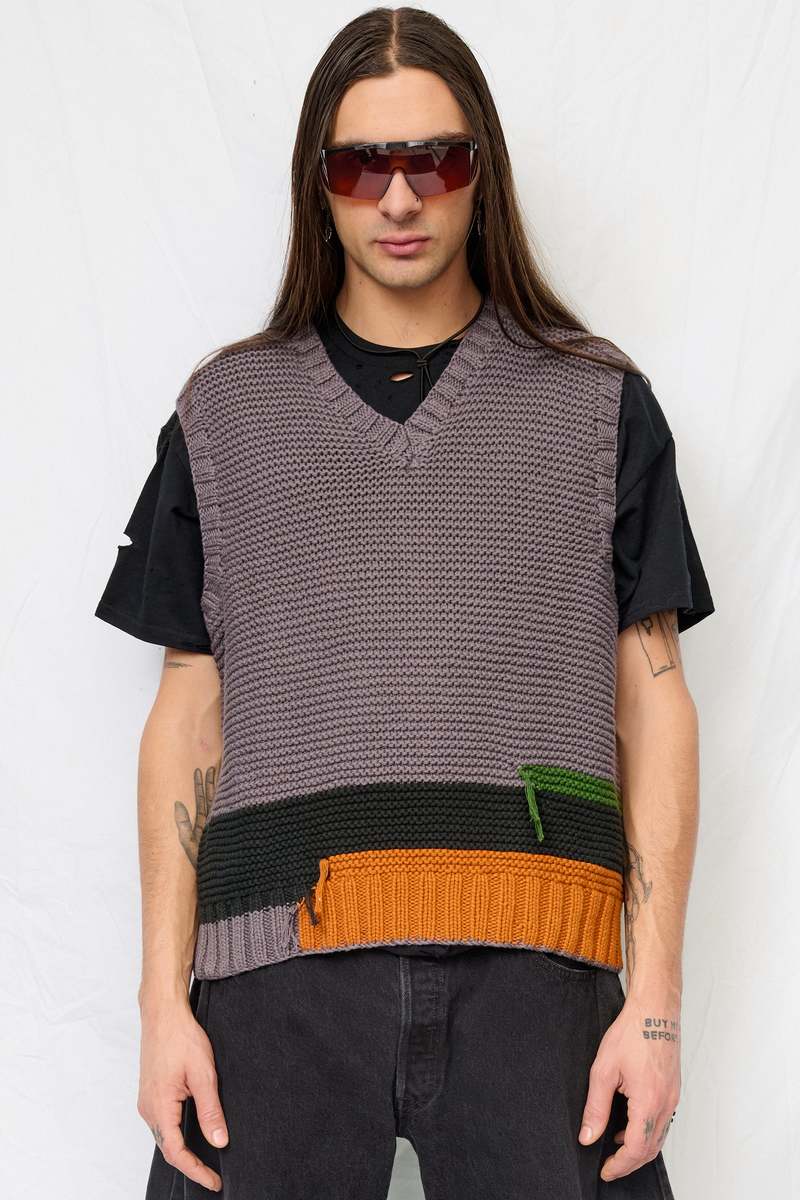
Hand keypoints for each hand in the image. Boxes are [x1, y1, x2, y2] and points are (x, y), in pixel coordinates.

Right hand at [138, 995, 228, 1192]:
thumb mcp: (203, 1075)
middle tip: (214, 1175)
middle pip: (169, 1149)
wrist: (163, 1013)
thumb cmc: (181, 1037)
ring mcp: (147, 1101)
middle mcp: (148, 1108)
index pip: (177, 1152)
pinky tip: (194, 1135)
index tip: (214, 1181)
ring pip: (166, 1136)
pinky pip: (163, 1123)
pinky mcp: (151, 1094)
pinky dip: (179, 1135)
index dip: (196, 1170)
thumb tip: (220, 1141)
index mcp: (159, 1107)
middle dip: (191, 1165)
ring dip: (184, 1151)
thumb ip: (211, 1111)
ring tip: (208, 1160)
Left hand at [578, 988, 680, 1181]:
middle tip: (609, 1166)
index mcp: (649, 1101)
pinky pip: (662, 1123)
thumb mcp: (604, 1070)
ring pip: (658, 1138)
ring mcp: (673, 1098)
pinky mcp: (673, 1091)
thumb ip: (596, 1107)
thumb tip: (588, 1136)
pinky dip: (647, 1133)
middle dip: (629, 1163)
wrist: (655, 1010)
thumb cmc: (631, 1033)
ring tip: (616, 1148)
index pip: (637, 1149)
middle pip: (650, 1149)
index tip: (605, 1171)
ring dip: (639, 1149)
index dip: (620, 1165)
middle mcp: (666, 1104)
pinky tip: (629, 1126)